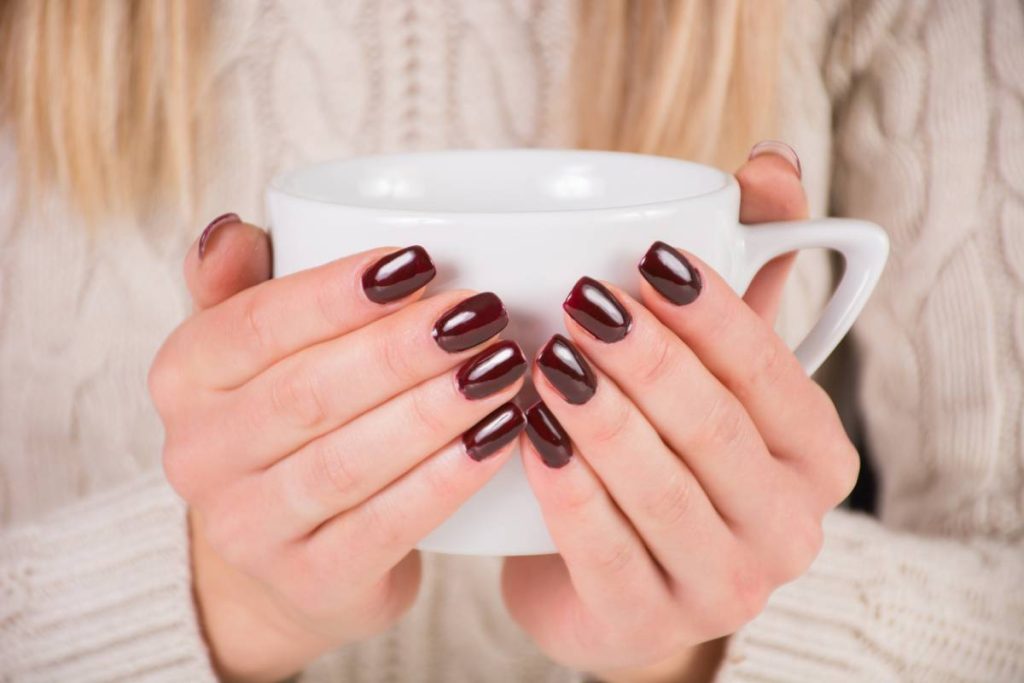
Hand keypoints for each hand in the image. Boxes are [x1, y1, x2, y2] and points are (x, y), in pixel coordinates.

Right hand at [151, 218, 527, 681]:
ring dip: (435, 410)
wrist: (284, 554)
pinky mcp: (311, 581)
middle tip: (481, 314)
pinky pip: (385, 526)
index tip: (420, 261)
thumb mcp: (249, 349)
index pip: (257, 324)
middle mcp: (199, 455)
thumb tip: (230, 232)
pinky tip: (498, 438)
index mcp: (183, 377)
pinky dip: (445, 480)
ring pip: (349, 461)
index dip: (338, 293)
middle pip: (309, 393)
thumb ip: (240, 287)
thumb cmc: (283, 424)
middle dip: (403, 350)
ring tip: (503, 368)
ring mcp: (249, 527)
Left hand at [502, 149, 859, 681]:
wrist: (621, 575)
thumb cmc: (673, 452)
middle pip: (712, 429)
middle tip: (581, 300)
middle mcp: (789, 528)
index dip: (710, 312)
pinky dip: (566, 488)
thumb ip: (749, 268)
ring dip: (599, 415)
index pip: (768, 373)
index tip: (645, 257)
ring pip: (658, 488)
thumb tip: (771, 161)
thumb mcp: (716, 365)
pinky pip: (604, 551)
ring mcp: (725, 587)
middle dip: (645, 358)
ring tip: (545, 356)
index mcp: (817, 456)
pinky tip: (528, 435)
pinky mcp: (650, 625)